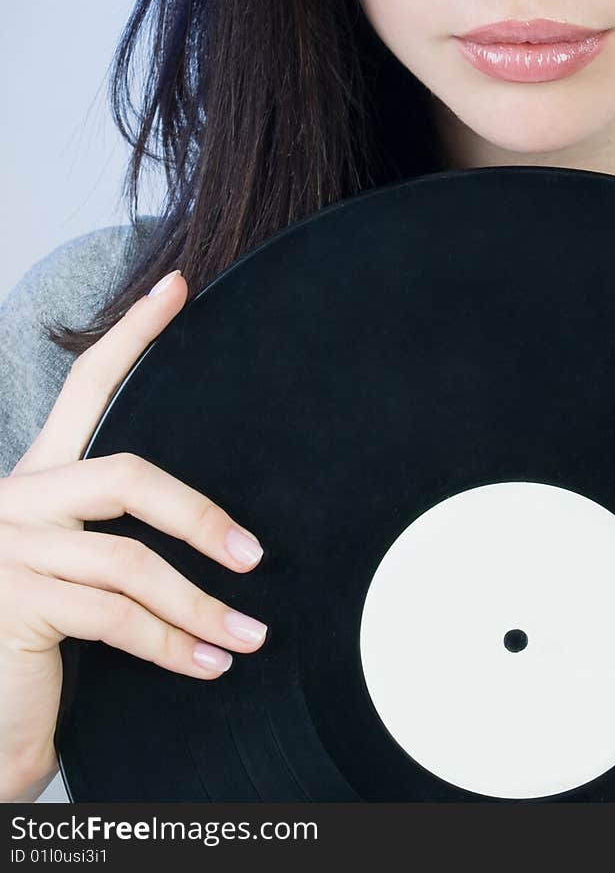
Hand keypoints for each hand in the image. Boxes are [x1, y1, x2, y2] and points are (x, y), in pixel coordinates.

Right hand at [0, 269, 268, 802]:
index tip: (177, 287)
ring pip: (131, 562)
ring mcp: (11, 548)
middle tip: (254, 554)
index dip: (132, 333)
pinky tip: (208, 663)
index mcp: (37, 479)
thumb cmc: (39, 635)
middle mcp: (15, 499)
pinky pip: (117, 618)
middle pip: (127, 476)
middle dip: (198, 516)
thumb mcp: (80, 570)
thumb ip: (121, 536)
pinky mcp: (17, 600)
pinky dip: (173, 645)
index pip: (85, 387)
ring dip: (201, 606)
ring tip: (249, 636)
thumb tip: (225, 528)